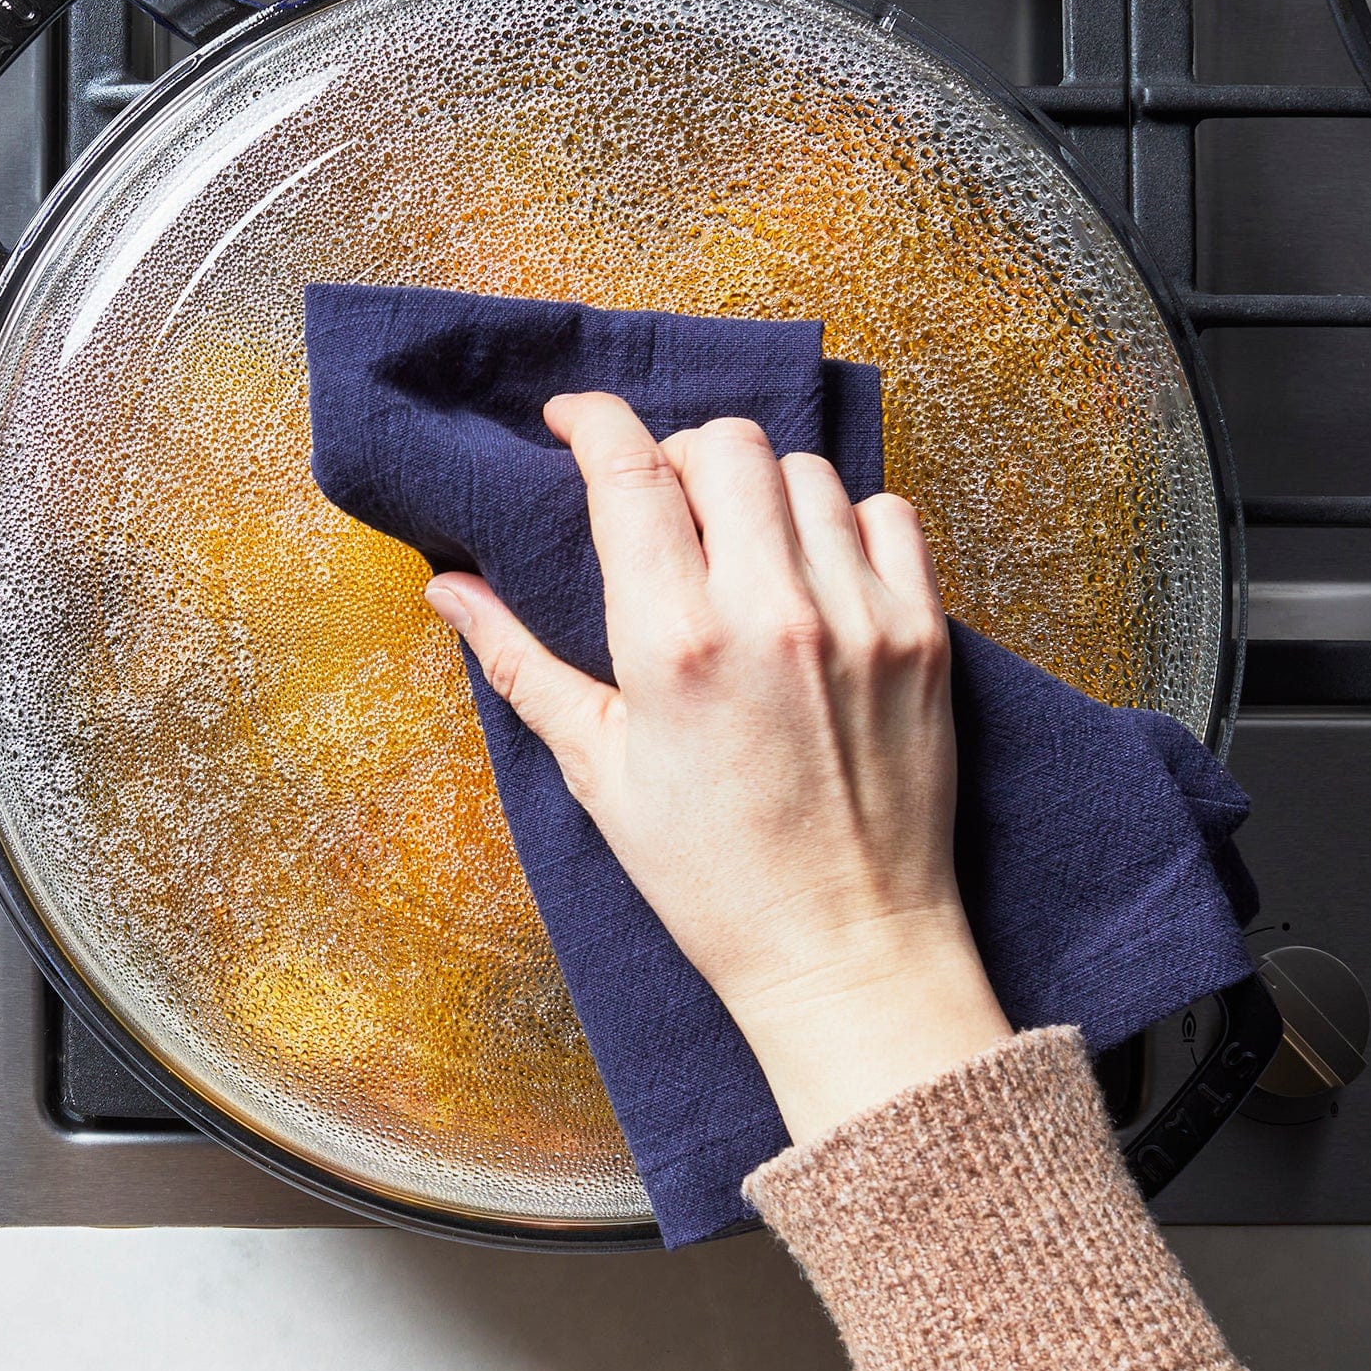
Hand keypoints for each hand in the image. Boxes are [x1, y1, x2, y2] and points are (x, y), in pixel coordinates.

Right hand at [424, 392, 1009, 1145]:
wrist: (846, 951)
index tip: (572, 419)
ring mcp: (861, 618)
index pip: (631, 474)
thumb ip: (518, 663)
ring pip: (806, 472)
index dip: (594, 424)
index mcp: (674, 644)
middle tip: (656, 492)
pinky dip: (843, 518)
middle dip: (676, 450)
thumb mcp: (597, 772)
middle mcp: (773, 613)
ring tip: (734, 538)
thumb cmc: (709, 877)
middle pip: (725, 445)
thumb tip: (446, 588)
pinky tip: (813, 567)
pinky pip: (888, 513)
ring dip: (756, 485)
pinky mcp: (925, 636)